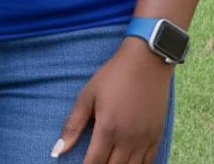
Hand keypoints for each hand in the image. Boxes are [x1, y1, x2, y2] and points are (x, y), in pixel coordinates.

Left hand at [51, 38, 172, 162]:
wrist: (146, 60)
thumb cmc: (113, 75)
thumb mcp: (88, 94)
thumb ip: (73, 124)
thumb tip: (57, 151)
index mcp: (108, 128)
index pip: (93, 163)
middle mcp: (127, 139)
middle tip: (93, 161)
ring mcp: (144, 139)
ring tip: (108, 162)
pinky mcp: (156, 136)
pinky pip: (148, 163)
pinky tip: (127, 163)